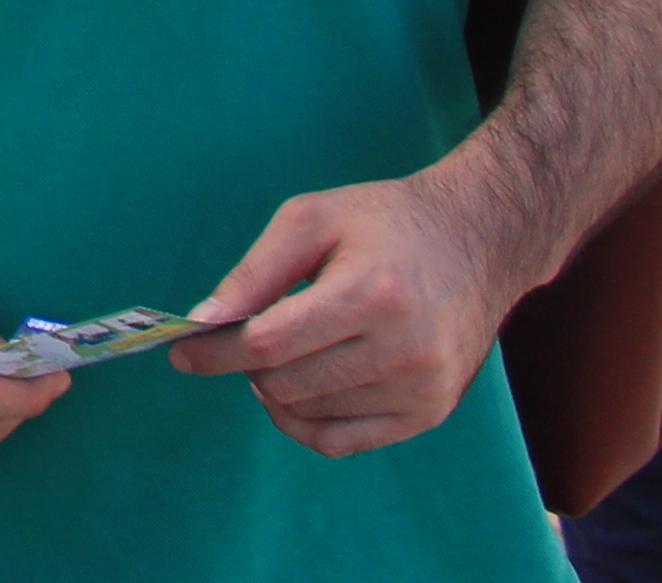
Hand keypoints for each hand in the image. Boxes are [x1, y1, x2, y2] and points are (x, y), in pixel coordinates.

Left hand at [172, 177, 508, 456]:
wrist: (479, 240)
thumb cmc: (386, 221)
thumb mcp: (311, 219)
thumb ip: (255, 272)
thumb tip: (204, 320)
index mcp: (372, 294)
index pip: (271, 343)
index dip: (216, 350)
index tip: (182, 351)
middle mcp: (405, 351)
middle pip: (286, 383)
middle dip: (246, 365)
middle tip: (241, 337)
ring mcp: (423, 390)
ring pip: (310, 414)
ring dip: (277, 389)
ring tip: (282, 350)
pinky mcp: (431, 412)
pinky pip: (344, 442)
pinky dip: (306, 423)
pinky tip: (297, 390)